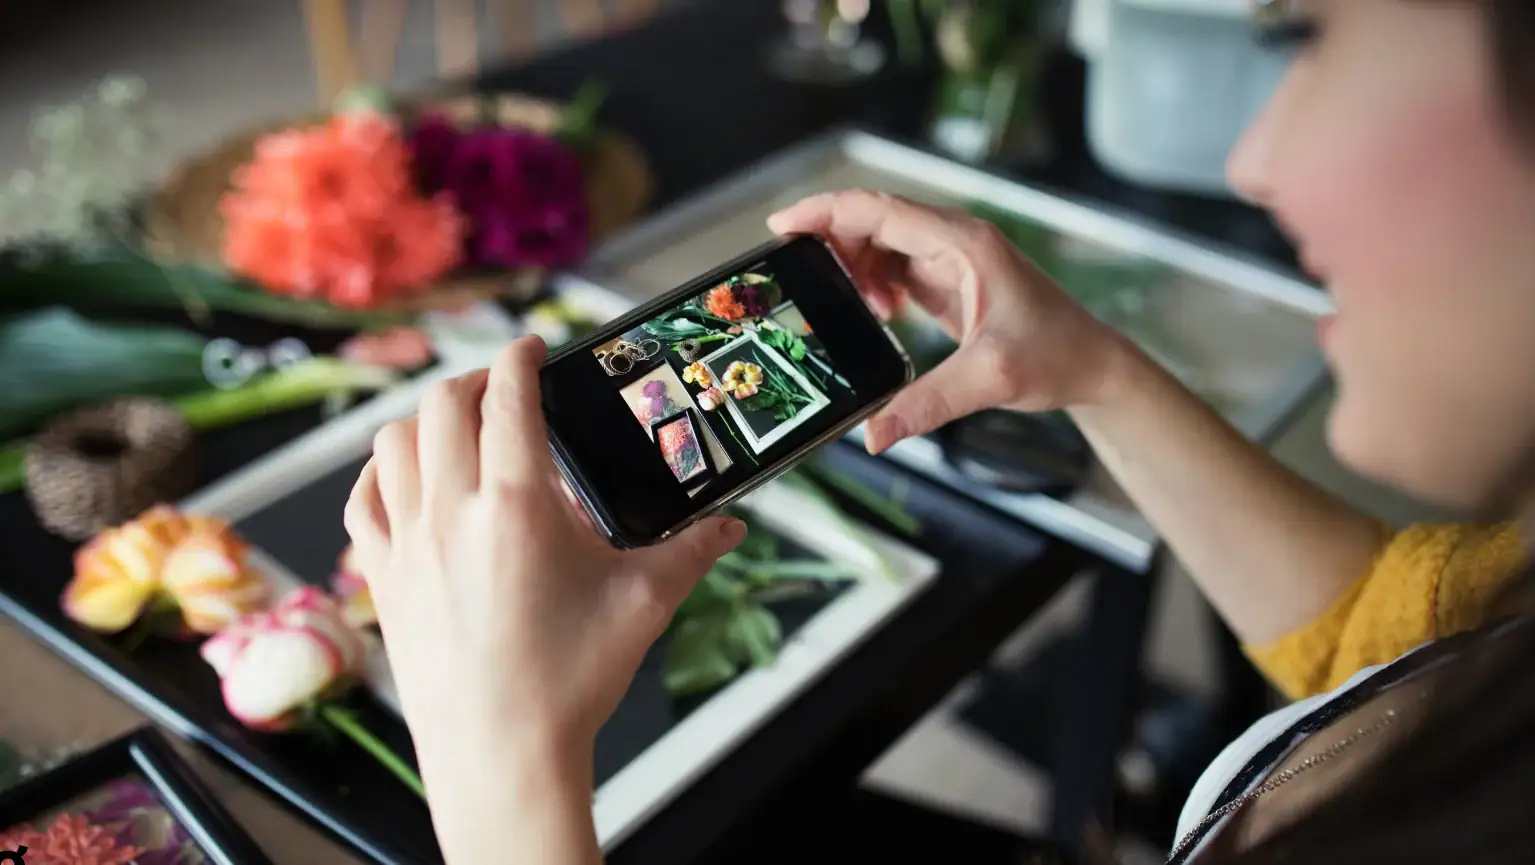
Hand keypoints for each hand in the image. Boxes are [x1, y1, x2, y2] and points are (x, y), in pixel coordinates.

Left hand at [345, 336, 746, 774]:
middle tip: (504, 388)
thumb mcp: (643, 604)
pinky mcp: (382, 579)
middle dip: (475, 380)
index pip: (507, 397)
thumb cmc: (569, 682)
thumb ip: (690, 553)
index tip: (534, 348)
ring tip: (458, 426)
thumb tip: (729, 528)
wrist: (502, 755)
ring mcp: (407, 544)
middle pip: (443, 404)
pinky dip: (379, 473)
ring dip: (426, 419)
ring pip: (393, 442)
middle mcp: (452, 512)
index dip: (521, 358)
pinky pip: (362, 501)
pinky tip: (404, 477)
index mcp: (518, 506)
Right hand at [768, 190, 1131, 452]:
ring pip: (880, 242)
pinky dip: (873, 285)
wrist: (1093, 365)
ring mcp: (951, 258)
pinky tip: (877, 315)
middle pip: (872, 220)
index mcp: (964, 242)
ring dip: (853, 267)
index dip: (826, 212)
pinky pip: (894, 267)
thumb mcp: (990, 380)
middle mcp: (955, 240)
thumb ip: (927, 405)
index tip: (782, 226)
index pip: (880, 210)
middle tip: (796, 276)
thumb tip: (873, 435)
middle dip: (831, 242)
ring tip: (847, 306)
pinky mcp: (949, 280)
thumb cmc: (1057, 355)